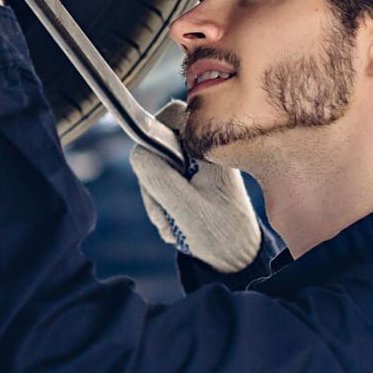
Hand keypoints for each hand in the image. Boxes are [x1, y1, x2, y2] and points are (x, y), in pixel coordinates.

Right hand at [128, 101, 260, 273]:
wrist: (236, 257)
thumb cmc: (219, 232)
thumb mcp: (183, 206)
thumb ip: (157, 175)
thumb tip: (137, 151)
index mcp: (209, 148)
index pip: (171, 115)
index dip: (152, 136)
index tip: (154, 170)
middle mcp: (204, 150)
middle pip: (157, 144)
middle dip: (153, 180)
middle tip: (165, 210)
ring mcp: (197, 164)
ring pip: (156, 165)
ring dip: (156, 197)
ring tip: (173, 223)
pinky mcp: (192, 178)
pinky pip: (163, 180)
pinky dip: (162, 202)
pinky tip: (175, 222)